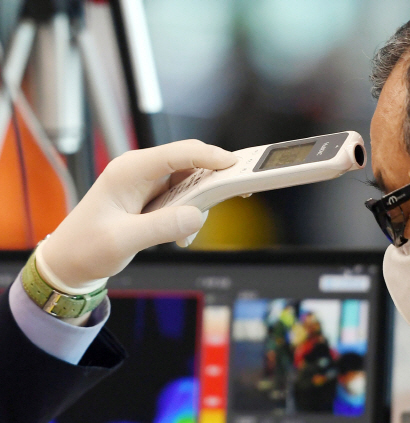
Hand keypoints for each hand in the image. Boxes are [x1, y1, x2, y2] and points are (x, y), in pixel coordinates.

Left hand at [38, 140, 236, 292]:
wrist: (68, 262)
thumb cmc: (85, 247)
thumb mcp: (123, 240)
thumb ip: (161, 227)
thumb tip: (197, 216)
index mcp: (130, 171)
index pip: (178, 153)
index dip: (210, 156)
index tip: (235, 165)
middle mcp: (140, 171)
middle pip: (190, 163)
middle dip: (213, 179)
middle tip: (234, 193)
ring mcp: (147, 183)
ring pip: (190, 181)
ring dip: (200, 203)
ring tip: (190, 230)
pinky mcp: (152, 197)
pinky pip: (183, 197)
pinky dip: (190, 213)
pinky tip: (181, 234)